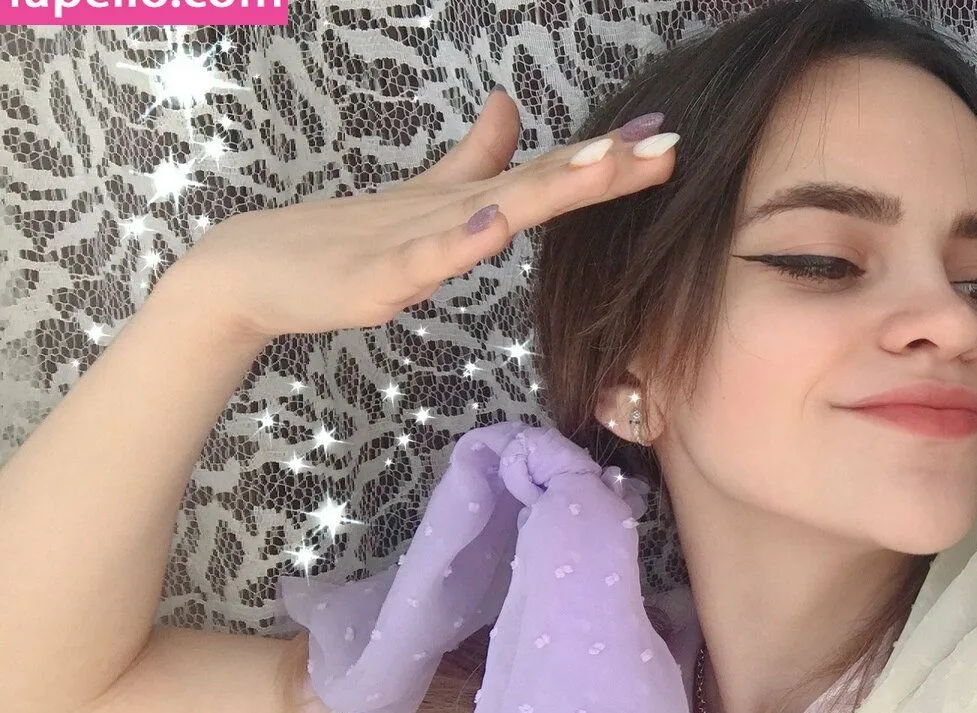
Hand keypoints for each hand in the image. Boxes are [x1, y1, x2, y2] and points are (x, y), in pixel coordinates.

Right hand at [159, 88, 677, 342]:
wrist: (245, 272)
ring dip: (550, 188)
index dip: (606, 160)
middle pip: (537, 186)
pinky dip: (460, 241)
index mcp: (463, 205)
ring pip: (492, 211)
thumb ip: (470, 162)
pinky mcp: (375, 277)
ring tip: (603, 165)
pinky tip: (496, 223)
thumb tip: (508, 108)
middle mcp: (447, 215)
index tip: (666, 140)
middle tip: (662, 146)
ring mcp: (412, 243)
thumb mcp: (419, 203)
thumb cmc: (335, 239)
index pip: (547, 177)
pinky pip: (424, 260)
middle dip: (602, 168)